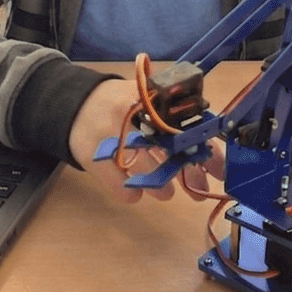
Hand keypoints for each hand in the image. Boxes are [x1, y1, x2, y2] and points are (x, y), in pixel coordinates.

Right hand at [68, 79, 222, 204]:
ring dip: (162, 186)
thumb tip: (209, 150)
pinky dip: (132, 194)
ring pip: (146, 168)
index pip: (186, 125)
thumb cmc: (120, 105)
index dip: (205, 150)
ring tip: (167, 192)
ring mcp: (110, 135)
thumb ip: (174, 118)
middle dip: (188, 173)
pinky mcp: (93, 157)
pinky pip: (119, 186)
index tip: (218, 170)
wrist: (74, 105)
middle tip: (197, 189)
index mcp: (149, 97)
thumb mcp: (146, 100)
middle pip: (169, 148)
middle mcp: (130, 113)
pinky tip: (137, 194)